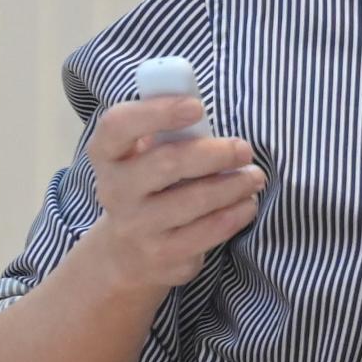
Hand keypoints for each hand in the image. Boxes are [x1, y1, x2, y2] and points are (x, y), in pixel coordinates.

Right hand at [77, 95, 264, 293]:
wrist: (127, 252)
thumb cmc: (149, 186)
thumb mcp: (145, 154)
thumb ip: (167, 130)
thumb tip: (199, 108)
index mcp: (108, 154)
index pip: (118, 124)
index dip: (157, 111)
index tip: (196, 106)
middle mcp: (115, 190)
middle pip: (166, 163)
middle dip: (214, 153)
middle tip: (244, 149)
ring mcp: (136, 226)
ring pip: (193, 200)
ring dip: (233, 184)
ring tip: (254, 176)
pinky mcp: (162, 255)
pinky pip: (207, 232)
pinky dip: (235, 214)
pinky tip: (246, 203)